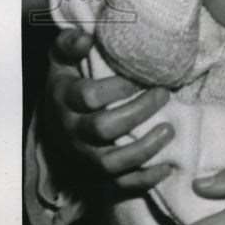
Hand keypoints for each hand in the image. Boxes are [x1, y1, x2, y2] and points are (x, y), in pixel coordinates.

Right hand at [44, 26, 174, 191]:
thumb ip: (71, 44)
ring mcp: (85, 157)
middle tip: (164, 94)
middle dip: (138, 111)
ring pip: (112, 163)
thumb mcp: (62, 60)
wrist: (54, 125)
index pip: (88, 96)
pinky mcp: (97, 177)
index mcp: (65, 100)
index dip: (116, 88)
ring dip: (144, 149)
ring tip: (170, 130)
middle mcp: (73, 132)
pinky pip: (120, 187)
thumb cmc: (67, 85)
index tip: (138, 78)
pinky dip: (144, 181)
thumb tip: (86, 38)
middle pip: (103, 128)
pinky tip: (167, 168)